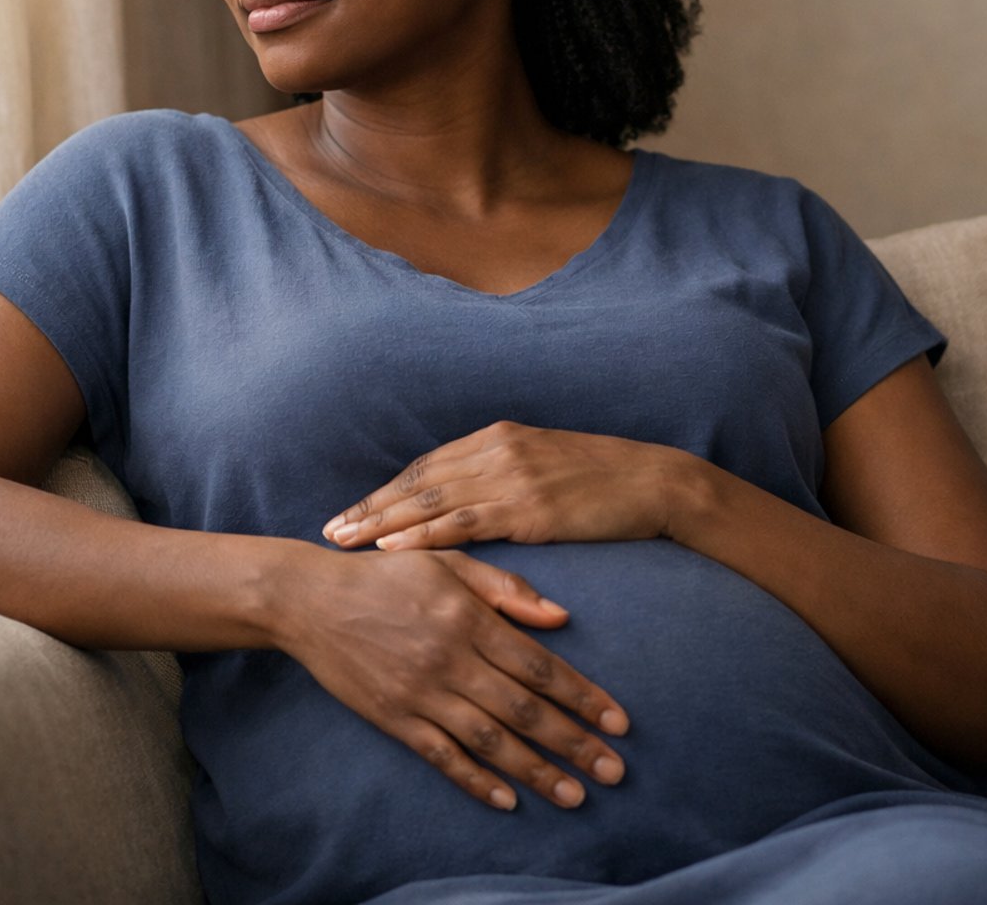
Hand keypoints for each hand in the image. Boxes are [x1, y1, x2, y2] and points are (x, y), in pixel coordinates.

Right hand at [275, 545, 629, 812]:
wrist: (310, 600)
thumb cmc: (388, 575)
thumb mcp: (449, 563)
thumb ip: (507, 588)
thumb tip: (561, 616)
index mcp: (470, 618)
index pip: (540, 665)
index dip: (583, 696)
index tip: (619, 721)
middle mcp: (450, 659)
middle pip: (524, 709)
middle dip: (574, 743)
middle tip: (614, 771)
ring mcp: (420, 693)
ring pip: (489, 740)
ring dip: (536, 771)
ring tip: (574, 795)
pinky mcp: (393, 718)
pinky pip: (441, 756)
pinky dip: (475, 780)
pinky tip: (508, 799)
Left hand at [322, 420, 697, 551]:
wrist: (657, 484)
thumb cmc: (608, 482)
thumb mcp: (549, 465)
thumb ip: (509, 473)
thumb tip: (475, 497)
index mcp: (500, 436)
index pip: (429, 466)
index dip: (388, 491)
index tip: (354, 511)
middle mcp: (498, 450)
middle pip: (418, 480)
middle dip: (370, 507)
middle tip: (329, 530)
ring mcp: (512, 477)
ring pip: (431, 501)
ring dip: (382, 524)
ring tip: (344, 542)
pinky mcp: (529, 509)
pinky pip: (463, 523)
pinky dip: (423, 536)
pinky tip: (392, 550)